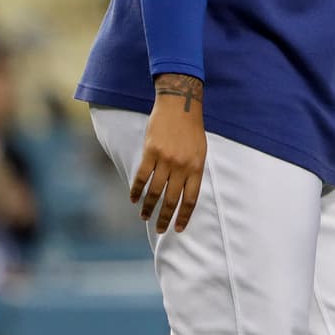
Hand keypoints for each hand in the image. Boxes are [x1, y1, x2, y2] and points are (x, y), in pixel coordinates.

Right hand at [132, 74, 206, 233]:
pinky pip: (142, 177)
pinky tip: (134, 199)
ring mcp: (166, 159)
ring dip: (149, 207)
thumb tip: (185, 193)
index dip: (184, 216)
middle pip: (172, 199)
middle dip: (165, 218)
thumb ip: (193, 171)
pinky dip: (136, 190)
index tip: (179, 229)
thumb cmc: (192, 129)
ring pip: (155, 191)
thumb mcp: (200, 151)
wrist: (179, 105)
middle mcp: (182, 166)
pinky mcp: (151, 152)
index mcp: (197, 166)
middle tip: (160, 230)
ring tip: (145, 217)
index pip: (191, 199)